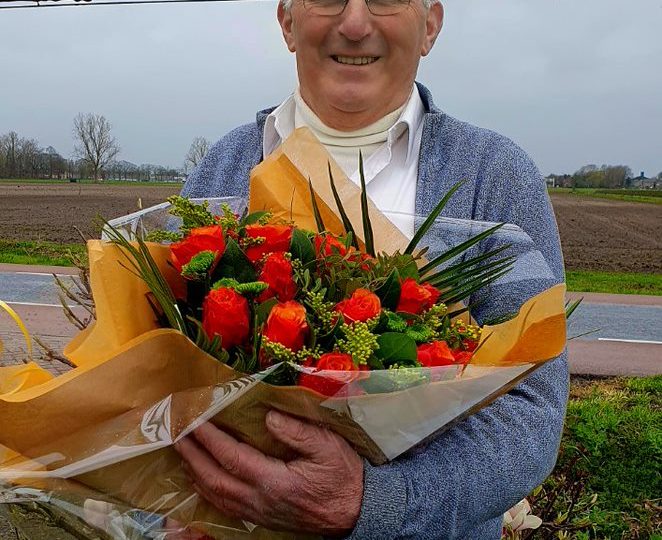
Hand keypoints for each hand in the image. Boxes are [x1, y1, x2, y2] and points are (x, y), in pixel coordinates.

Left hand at [174, 411, 363, 535]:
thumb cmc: (343, 476)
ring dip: (194, 471)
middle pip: (213, 478)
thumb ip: (297, 431)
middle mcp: (259, 500)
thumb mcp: (328, 446)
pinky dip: (206, 490)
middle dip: (192, 454)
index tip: (193, 418)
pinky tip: (201, 478)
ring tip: (183, 450)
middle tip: (176, 431)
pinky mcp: (260, 518)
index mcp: (275, 481)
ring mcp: (257, 512)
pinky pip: (223, 506)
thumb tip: (268, 417)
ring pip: (214, 495)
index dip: (208, 437)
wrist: (355, 513)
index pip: (231, 457)